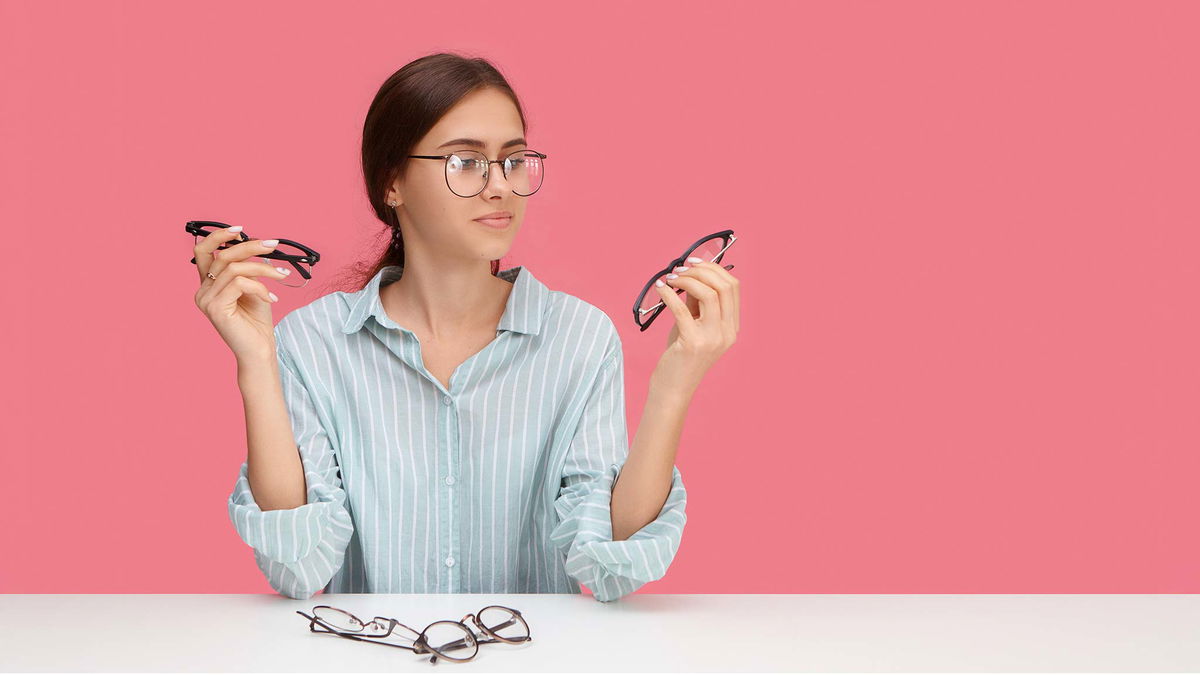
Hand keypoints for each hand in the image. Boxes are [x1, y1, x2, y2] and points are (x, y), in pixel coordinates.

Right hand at [192, 228, 293, 362]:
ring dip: (263, 269)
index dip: (218, 236)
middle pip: (222, 256)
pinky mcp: (215, 309)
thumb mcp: (254, 287)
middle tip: (273, 245)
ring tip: (282, 276)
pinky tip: (271, 298)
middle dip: (250, 247)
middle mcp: (202, 291)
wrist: (259, 350)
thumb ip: (248, 267)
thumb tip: (255, 243)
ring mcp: (206, 300)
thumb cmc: (257, 321)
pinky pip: (239, 284)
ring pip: (235, 268)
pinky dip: (260, 287)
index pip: (203, 252)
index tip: (241, 230)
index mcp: (208, 284)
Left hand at [650, 258, 739, 395]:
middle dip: (701, 270)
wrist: (674, 387)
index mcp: (732, 327)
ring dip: (687, 280)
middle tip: (680, 269)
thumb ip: (696, 301)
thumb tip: (690, 274)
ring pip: (709, 294)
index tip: (693, 262)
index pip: (733, 287)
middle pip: (724, 286)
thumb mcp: (693, 325)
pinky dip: (669, 294)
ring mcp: (712, 338)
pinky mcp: (692, 343)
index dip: (713, 269)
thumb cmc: (681, 356)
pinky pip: (681, 309)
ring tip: (670, 278)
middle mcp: (727, 332)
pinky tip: (659, 289)